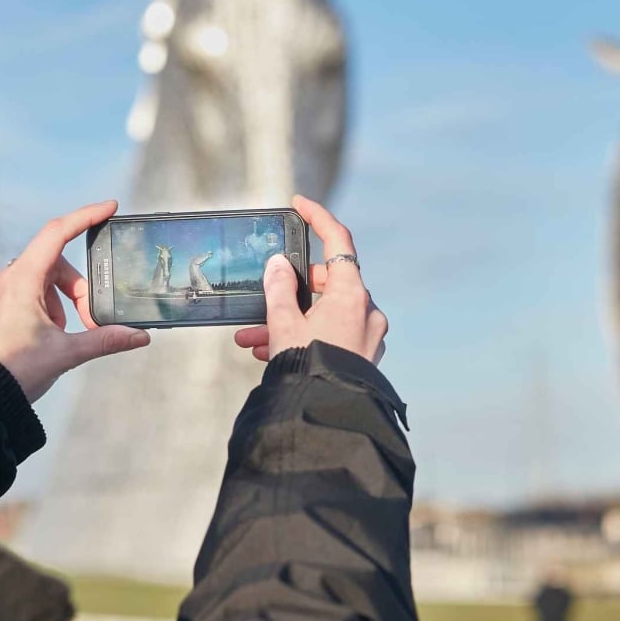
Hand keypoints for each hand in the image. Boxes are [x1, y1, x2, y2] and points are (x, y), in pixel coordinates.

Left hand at [0, 200, 149, 401]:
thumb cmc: (12, 370)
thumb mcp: (65, 353)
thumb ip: (104, 340)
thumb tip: (139, 336)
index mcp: (21, 279)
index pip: (57, 233)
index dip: (86, 217)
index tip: (109, 208)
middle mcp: (4, 277)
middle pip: (54, 264)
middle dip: (77, 290)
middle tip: (88, 322)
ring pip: (40, 280)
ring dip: (59, 302)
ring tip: (60, 335)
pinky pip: (24, 292)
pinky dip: (42, 307)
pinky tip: (43, 335)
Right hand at [233, 195, 387, 365]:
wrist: (329, 416)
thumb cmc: (309, 368)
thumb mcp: (284, 324)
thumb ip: (279, 289)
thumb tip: (279, 264)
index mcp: (352, 293)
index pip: (338, 240)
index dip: (318, 217)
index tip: (299, 204)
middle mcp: (366, 310)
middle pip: (327, 282)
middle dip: (289, 292)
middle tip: (261, 301)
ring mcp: (368, 334)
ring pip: (323, 314)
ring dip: (288, 321)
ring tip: (252, 339)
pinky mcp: (363, 355)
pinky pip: (331, 335)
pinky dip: (304, 337)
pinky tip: (270, 352)